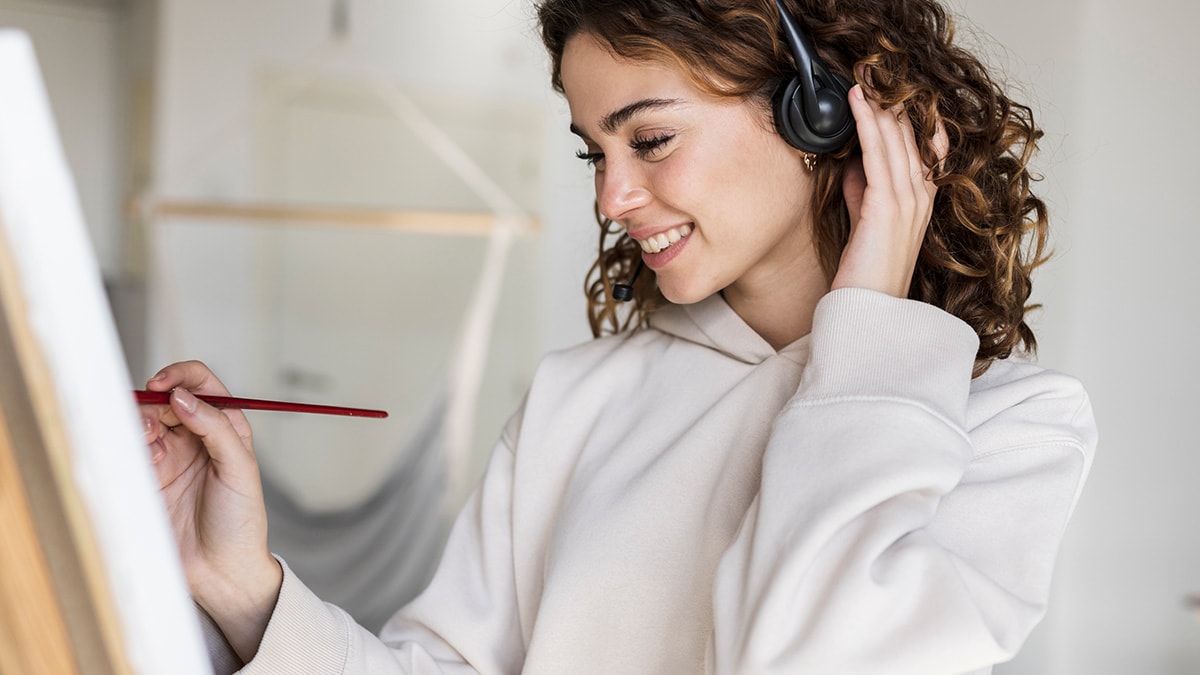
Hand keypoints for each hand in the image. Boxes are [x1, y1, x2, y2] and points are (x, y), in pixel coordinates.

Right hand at [141, 360, 280, 661]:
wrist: (221, 573)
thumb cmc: (241, 523)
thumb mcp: (240, 470)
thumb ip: (215, 428)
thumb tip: (182, 397)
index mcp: (225, 429)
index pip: (201, 385)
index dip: (183, 376)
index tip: (166, 384)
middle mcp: (195, 438)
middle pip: (166, 399)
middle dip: (154, 402)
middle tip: (153, 421)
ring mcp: (168, 458)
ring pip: (144, 421)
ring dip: (140, 423)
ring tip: (147, 441)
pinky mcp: (146, 479)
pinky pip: (129, 450)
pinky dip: (128, 446)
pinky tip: (138, 457)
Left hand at [833, 84, 948, 296]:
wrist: (869, 311)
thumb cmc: (866, 272)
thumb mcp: (866, 222)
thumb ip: (863, 192)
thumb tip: (853, 163)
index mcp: (921, 202)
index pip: (919, 147)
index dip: (904, 117)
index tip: (886, 92)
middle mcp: (921, 198)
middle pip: (909, 137)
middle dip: (890, 103)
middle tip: (872, 73)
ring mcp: (908, 202)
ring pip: (895, 140)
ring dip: (878, 105)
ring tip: (864, 78)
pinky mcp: (887, 207)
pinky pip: (878, 154)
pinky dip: (867, 124)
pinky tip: (857, 104)